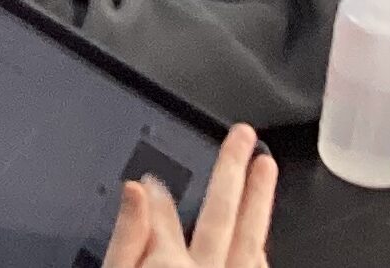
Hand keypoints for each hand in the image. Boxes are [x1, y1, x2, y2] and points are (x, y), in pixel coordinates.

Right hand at [105, 124, 275, 267]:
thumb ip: (123, 239)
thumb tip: (133, 189)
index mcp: (167, 264)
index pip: (163, 216)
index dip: (157, 194)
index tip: (153, 180)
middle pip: (220, 212)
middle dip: (230, 169)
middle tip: (244, 135)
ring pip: (249, 236)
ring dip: (259, 197)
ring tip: (266, 164)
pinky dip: (260, 248)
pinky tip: (262, 233)